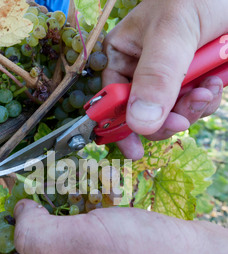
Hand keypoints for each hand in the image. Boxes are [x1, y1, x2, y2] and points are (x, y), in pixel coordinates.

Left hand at [12, 200, 227, 253]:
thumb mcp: (80, 249)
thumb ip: (36, 234)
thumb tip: (17, 215)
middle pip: (35, 250)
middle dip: (30, 219)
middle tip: (30, 189)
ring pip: (67, 232)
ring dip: (62, 207)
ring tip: (59, 180)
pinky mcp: (121, 249)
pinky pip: (94, 225)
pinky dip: (89, 205)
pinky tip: (93, 186)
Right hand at [103, 0, 226, 159]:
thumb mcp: (172, 32)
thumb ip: (155, 76)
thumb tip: (140, 122)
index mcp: (121, 57)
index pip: (111, 101)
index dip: (119, 126)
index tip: (135, 148)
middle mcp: (139, 73)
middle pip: (141, 117)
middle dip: (165, 120)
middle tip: (183, 118)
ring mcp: (166, 80)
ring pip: (169, 117)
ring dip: (191, 110)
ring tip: (208, 87)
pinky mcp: (189, 83)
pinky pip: (192, 108)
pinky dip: (205, 102)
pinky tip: (215, 83)